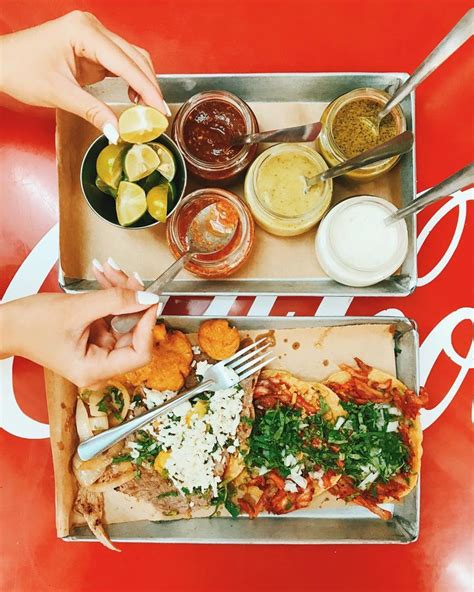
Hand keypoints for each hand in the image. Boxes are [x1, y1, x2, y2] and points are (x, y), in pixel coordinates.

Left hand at [0, 11, 169, 140]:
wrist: (1, 64)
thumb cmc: (20, 69)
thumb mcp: (60, 94)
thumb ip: (93, 112)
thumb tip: (117, 131)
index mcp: (84, 31)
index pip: (126, 62)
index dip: (146, 88)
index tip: (160, 109)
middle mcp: (92, 29)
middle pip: (134, 57)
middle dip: (149, 86)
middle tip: (159, 113)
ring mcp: (93, 37)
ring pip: (131, 59)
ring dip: (142, 83)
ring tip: (148, 109)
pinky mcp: (92, 48)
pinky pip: (120, 63)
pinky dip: (131, 81)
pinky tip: (134, 98)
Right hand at [0, 270, 159, 386]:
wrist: (7, 324)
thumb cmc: (29, 325)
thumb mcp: (76, 309)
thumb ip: (115, 301)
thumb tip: (146, 298)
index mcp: (95, 369)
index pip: (140, 353)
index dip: (148, 324)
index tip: (149, 300)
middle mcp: (100, 364)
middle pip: (134, 331)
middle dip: (132, 299)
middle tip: (128, 276)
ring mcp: (99, 350)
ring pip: (124, 318)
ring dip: (121, 291)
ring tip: (111, 269)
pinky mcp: (95, 336)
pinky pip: (112, 314)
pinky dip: (111, 294)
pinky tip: (106, 275)